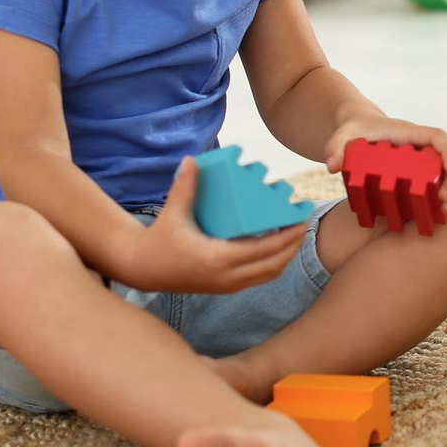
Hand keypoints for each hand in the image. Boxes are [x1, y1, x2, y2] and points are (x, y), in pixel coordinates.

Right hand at [122, 156, 307, 293]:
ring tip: (296, 235)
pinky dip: (273, 265)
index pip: (264, 249)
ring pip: (268, 274)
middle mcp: (226, 276)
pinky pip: (258, 278)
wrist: (142, 270)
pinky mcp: (225, 287)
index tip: (302, 220)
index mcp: (217, 258)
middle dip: (293, 245)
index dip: (287, 236)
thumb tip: (191, 159)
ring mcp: (227, 285)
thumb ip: (184, 187)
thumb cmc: (158, 240)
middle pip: (274, 263)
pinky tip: (279, 249)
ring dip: (286, 256)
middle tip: (304, 223)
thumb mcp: (172, 213)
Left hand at [325, 113, 446, 215]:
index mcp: (410, 133)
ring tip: (444, 211)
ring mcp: (425, 157)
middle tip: (442, 200)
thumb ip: (335, 147)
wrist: (358, 128)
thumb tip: (332, 167)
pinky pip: (444, 179)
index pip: (437, 137)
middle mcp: (423, 144)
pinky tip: (442, 213)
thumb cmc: (354, 130)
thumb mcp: (342, 135)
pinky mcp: (422, 170)